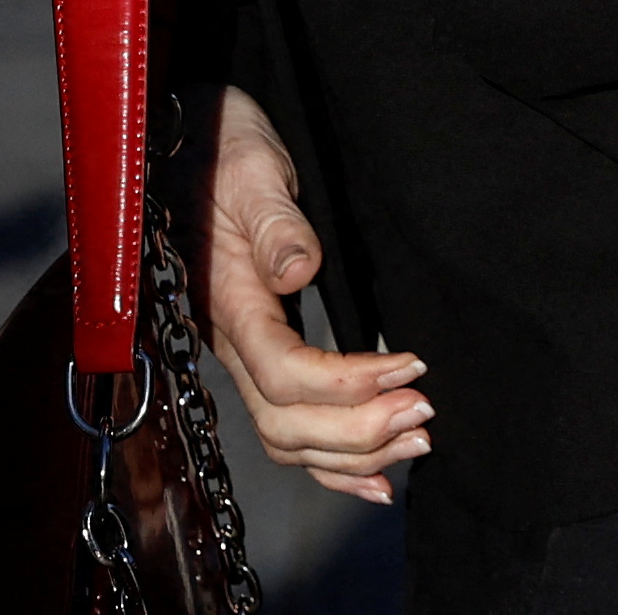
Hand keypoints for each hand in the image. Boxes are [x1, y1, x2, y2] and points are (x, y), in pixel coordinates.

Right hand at [203, 83, 426, 500]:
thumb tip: (299, 268)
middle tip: (423, 411)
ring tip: (415, 440)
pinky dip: (330, 466)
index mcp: (228, 298)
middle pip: (286, 423)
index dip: (347, 385)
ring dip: (353, 453)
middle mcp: (228, 339)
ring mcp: (239, 353)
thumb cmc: (221, 147)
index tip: (410, 366)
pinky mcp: (256, 354)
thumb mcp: (251, 166)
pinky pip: (286, 431)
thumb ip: (273, 220)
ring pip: (288, 440)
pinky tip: (373, 477)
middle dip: (358, 431)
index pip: (282, 370)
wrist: (193, 141)